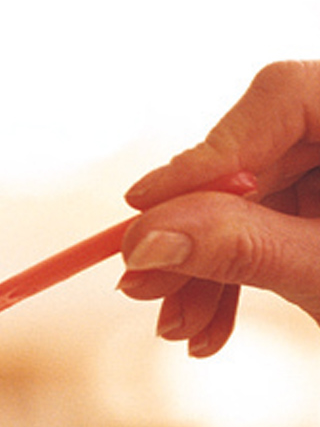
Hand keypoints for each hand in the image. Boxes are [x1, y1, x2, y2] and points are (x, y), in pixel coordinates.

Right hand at [118, 61, 319, 355]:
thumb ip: (239, 247)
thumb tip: (145, 238)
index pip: (284, 98)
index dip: (208, 153)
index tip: (144, 207)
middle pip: (257, 156)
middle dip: (195, 232)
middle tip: (142, 288)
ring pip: (254, 200)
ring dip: (206, 268)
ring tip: (181, 329)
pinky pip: (270, 225)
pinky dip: (235, 276)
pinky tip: (210, 325)